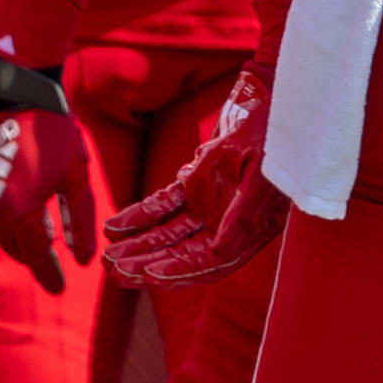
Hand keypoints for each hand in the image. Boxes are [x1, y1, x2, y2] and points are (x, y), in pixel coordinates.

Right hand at [0, 42, 89, 292]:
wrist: (12, 90)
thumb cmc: (51, 130)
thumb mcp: (75, 175)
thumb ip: (81, 220)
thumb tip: (83, 260)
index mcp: (20, 209)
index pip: (36, 255)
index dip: (48, 274)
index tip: (57, 288)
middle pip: (13, 247)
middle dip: (32, 256)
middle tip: (48, 262)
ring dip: (13, 239)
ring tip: (31, 236)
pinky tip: (9, 214)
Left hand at [106, 64, 288, 287]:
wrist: (274, 106)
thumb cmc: (275, 141)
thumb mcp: (261, 178)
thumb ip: (242, 219)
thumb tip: (218, 254)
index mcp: (247, 231)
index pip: (209, 263)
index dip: (181, 272)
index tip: (151, 275)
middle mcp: (225, 225)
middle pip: (181, 253)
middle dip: (148, 264)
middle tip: (116, 272)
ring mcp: (208, 206)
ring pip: (167, 233)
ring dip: (138, 245)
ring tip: (107, 257)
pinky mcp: (195, 185)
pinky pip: (162, 206)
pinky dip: (138, 216)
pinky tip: (114, 226)